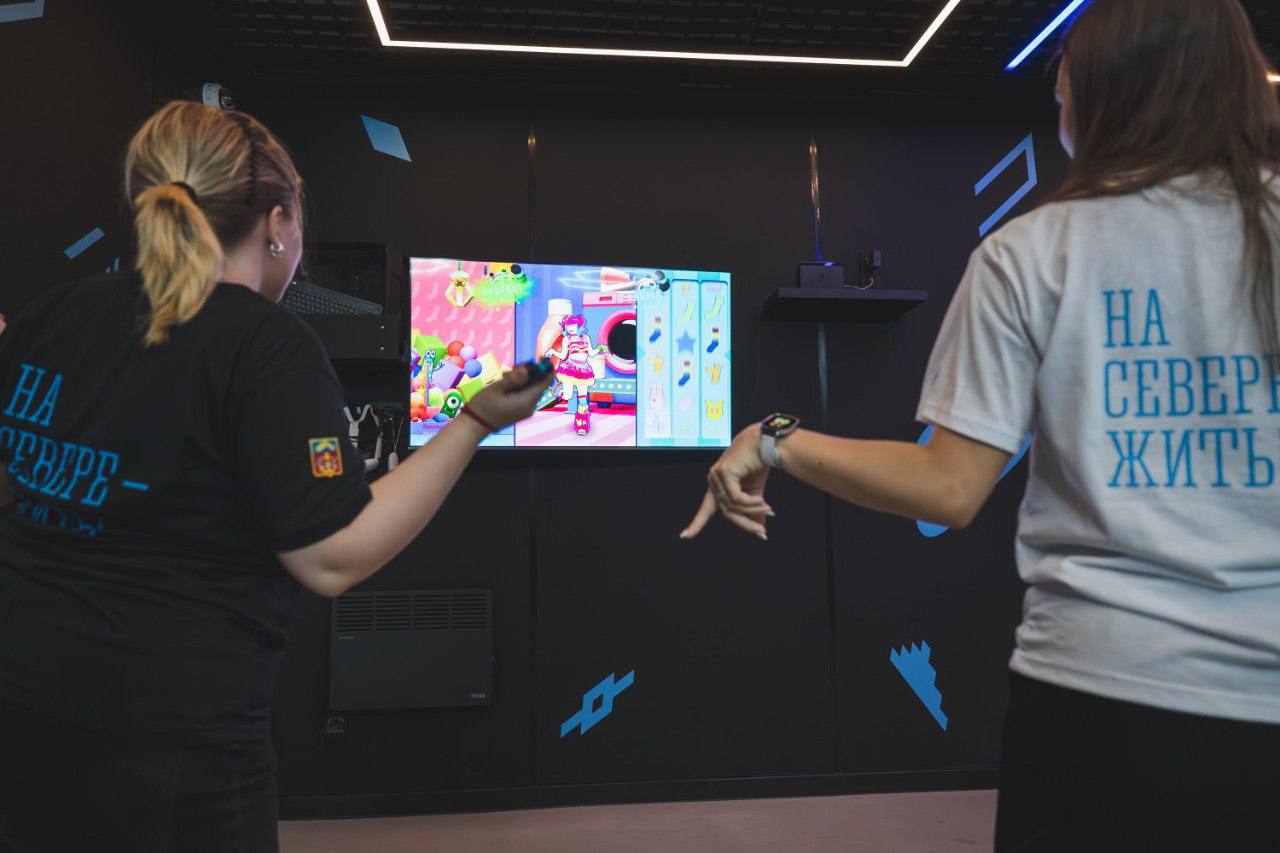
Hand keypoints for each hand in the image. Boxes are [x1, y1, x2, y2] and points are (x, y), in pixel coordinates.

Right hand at [465, 365, 553, 430]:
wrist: (475, 425)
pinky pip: (525, 394)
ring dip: (522, 379)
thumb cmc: (483, 406)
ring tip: (505, 376)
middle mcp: (530, 406)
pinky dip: (519, 386)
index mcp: (526, 401)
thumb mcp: (496, 388)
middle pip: (537, 384)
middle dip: (529, 372)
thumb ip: (513, 379)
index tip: (543, 358)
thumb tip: (527, 370)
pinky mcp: (521, 410)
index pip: (545, 383)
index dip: (547, 369)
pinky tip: (506, 384)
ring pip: (530, 388)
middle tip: (513, 367)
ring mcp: (526, 410)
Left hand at [680, 425, 773, 540]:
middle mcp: (713, 480)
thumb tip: (760, 530)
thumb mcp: (756, 492)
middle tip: (762, 532)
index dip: (697, 523)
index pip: (706, 508)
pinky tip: (762, 500)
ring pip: (732, 506)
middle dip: (745, 524)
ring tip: (769, 509)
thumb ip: (753, 510)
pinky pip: (736, 498)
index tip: (684, 536)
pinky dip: (750, 502)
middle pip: (726, 511)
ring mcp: (716, 476)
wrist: (765, 442)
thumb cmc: (759, 463)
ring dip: (752, 510)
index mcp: (717, 485)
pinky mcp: (724, 472)